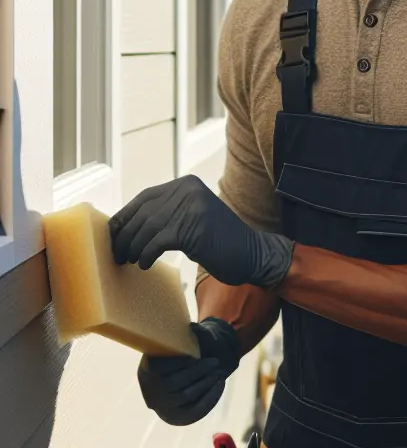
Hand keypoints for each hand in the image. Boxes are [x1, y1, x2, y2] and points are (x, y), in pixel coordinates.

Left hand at [110, 175, 293, 288]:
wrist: (252, 253)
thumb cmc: (218, 241)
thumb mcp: (193, 218)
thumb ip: (168, 213)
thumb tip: (125, 225)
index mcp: (187, 184)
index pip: (144, 198)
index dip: (125, 217)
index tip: (113, 235)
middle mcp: (189, 190)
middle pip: (143, 213)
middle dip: (125, 236)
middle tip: (117, 254)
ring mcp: (192, 207)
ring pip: (147, 228)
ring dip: (134, 247)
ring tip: (130, 260)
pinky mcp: (193, 228)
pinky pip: (157, 242)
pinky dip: (147, 255)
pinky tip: (146, 264)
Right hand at [138, 317, 240, 425]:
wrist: (188, 371)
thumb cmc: (187, 352)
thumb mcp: (187, 341)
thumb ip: (191, 335)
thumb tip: (193, 328)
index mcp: (147, 368)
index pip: (158, 368)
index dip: (179, 362)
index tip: (196, 354)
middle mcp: (150, 390)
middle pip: (173, 383)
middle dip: (197, 371)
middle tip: (215, 361)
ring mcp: (162, 405)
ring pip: (185, 396)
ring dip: (205, 383)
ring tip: (219, 372)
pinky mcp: (176, 417)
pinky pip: (193, 412)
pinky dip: (210, 398)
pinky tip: (220, 384)